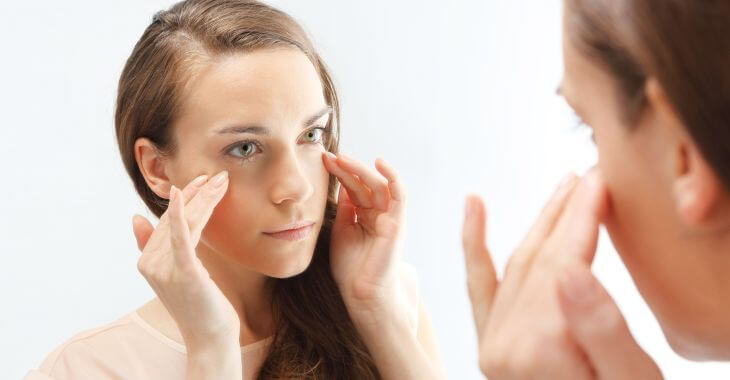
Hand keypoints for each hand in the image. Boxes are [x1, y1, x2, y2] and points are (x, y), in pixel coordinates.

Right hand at [131, 170, 239, 351]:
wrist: (209, 336)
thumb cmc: (198, 305)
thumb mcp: (175, 274)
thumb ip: (153, 247)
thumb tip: (136, 218)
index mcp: (147, 261)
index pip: (167, 222)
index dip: (185, 198)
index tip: (203, 180)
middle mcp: (151, 264)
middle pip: (177, 220)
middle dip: (198, 194)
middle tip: (217, 175)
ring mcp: (164, 269)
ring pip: (184, 224)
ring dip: (202, 199)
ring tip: (219, 181)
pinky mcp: (183, 273)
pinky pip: (180, 238)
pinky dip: (178, 214)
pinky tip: (182, 194)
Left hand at [322, 152, 406, 325]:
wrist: (361, 292)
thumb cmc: (351, 267)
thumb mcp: (341, 230)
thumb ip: (344, 208)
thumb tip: (341, 183)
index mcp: (364, 216)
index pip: (353, 188)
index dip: (339, 173)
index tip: (323, 161)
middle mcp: (379, 213)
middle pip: (364, 183)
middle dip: (347, 168)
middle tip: (330, 156)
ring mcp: (389, 216)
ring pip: (379, 184)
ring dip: (361, 170)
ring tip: (343, 159)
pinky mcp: (398, 221)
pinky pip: (399, 194)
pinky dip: (393, 177)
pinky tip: (379, 163)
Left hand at [462, 169, 644, 378]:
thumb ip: (599, 330)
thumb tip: (572, 271)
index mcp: (538, 351)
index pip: (563, 264)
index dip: (583, 217)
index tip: (600, 178)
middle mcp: (503, 345)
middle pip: (539, 259)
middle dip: (567, 212)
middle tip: (591, 175)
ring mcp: (492, 344)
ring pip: (518, 264)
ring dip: (542, 222)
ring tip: (566, 186)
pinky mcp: (491, 344)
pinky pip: (479, 285)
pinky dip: (475, 244)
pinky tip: (474, 204)